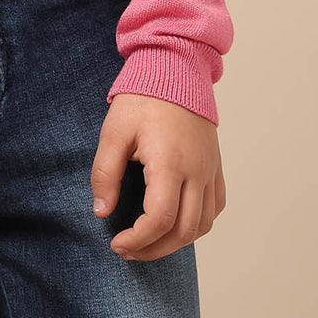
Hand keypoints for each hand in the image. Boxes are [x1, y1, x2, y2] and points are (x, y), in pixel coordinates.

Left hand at [91, 93, 225, 259]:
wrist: (175, 67)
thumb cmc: (143, 97)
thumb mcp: (114, 131)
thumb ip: (105, 173)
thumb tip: (102, 211)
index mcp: (170, 162)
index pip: (160, 220)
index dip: (138, 240)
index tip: (117, 243)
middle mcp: (196, 170)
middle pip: (184, 231)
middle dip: (154, 249)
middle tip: (129, 250)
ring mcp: (210, 169)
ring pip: (203, 224)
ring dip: (177, 242)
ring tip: (150, 241)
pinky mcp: (215, 165)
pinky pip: (216, 206)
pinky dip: (198, 224)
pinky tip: (177, 223)